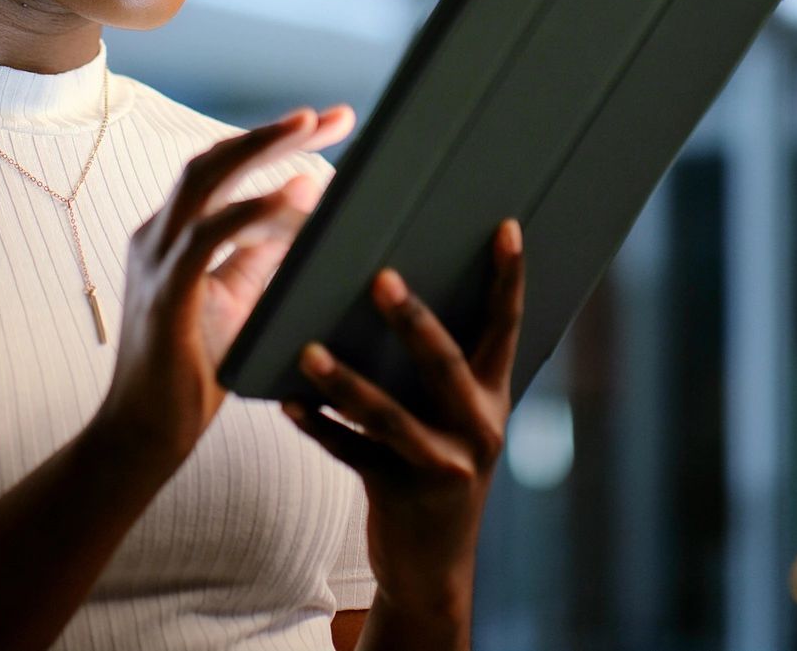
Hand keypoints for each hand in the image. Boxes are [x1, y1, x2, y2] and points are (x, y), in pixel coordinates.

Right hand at [95, 104, 356, 462]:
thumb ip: (261, 258)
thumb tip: (309, 218)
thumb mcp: (237, 301)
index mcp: (172, 235)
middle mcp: (157, 235)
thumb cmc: (192, 372)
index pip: (223, 170)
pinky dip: (254, 210)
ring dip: (261, 150)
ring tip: (311, 129)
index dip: (272, 141)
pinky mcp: (166, 292)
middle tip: (331, 116)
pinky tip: (295, 196)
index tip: (329, 123)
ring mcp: (157, 260)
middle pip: (214, 160)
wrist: (145, 434)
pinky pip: (210, 236)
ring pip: (206, 180)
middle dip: (274, 133)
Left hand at [281, 217, 526, 623]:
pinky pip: (353, 455)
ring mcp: (443, 466)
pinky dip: (319, 427)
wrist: (430, 568)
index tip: (504, 227)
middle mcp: (478, 429)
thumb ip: (435, 369)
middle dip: (412, 319)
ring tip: (307, 351)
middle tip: (380, 276)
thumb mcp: (450, 420)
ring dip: (345, 381)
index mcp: (493, 397)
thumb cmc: (432, 469)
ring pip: (389, 416)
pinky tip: (287, 403)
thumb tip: (386, 286)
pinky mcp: (403, 496)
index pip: (506, 327)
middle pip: (445, 364)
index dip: (509, 278)